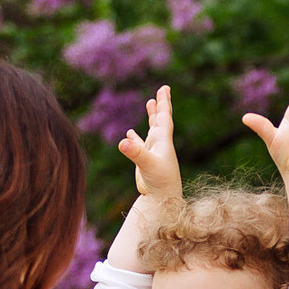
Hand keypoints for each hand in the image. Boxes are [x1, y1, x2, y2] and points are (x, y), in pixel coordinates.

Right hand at [117, 85, 183, 199]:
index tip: (165, 88)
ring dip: (151, 117)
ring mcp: (152, 152)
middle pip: (160, 120)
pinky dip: (135, 138)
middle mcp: (159, 144)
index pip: (164, 117)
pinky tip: (129, 134)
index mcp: (163, 141)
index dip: (164, 102)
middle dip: (160, 105)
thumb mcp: (148, 165)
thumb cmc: (160, 182)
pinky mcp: (145, 161)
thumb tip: (123, 142)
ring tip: (150, 103)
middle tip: (163, 90)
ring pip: (151, 130)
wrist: (162, 200)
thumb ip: (136, 153)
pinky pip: (139, 145)